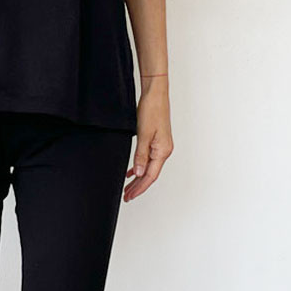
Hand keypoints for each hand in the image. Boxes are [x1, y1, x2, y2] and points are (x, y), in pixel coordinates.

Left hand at [123, 84, 172, 200]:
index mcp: (163, 151)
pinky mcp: (157, 141)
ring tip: (128, 188)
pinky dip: (140, 167)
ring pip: (149, 168)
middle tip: (126, 196)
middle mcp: (164, 150)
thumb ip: (141, 155)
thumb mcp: (143, 134)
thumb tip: (139, 173)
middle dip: (138, 187)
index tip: (130, 196)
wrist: (155, 94)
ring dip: (138, 178)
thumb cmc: (151, 110)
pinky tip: (132, 171)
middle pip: (150, 174)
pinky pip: (149, 159)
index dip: (140, 188)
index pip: (150, 176)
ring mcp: (161, 146)